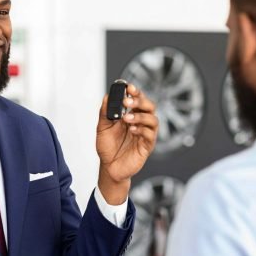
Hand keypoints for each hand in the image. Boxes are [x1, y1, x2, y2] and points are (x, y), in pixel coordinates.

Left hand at [97, 84, 157, 203]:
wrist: (109, 168)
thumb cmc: (108, 148)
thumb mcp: (102, 128)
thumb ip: (105, 113)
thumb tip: (107, 97)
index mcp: (130, 116)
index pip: (137, 100)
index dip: (136, 92)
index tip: (129, 87)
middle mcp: (140, 123)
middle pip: (149, 106)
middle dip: (140, 101)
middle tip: (127, 102)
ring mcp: (144, 134)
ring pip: (153, 119)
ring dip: (140, 116)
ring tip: (127, 119)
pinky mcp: (147, 146)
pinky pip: (150, 135)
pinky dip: (142, 130)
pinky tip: (132, 130)